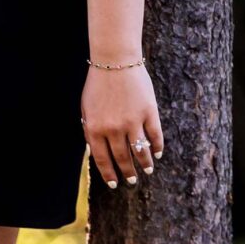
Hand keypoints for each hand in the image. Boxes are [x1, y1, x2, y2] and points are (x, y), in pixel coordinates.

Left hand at [80, 63, 163, 187]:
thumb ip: (90, 130)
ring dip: (145, 164)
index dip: (109, 174)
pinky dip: (157, 147)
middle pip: (123, 158)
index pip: (103, 159)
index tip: (115, 184)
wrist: (114, 59)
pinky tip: (158, 153)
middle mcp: (113, 128)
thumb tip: (95, 152)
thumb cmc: (98, 84)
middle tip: (132, 180)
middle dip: (128, 172)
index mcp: (95, 128)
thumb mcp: (86, 107)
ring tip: (148, 171)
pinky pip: (155, 136)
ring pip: (141, 151)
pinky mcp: (148, 112)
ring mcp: (132, 121)